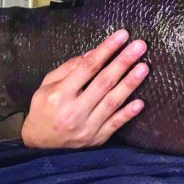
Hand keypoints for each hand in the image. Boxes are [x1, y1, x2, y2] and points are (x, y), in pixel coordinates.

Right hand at [21, 29, 148, 148]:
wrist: (39, 147)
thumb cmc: (43, 110)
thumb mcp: (47, 85)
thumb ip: (69, 68)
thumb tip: (94, 53)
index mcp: (60, 94)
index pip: (88, 68)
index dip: (106, 50)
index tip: (122, 36)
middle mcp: (74, 111)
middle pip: (103, 82)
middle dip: (123, 62)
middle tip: (140, 46)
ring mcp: (86, 127)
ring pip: (112, 102)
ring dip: (130, 84)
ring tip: (144, 67)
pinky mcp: (96, 139)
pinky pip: (114, 124)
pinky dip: (128, 114)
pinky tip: (140, 103)